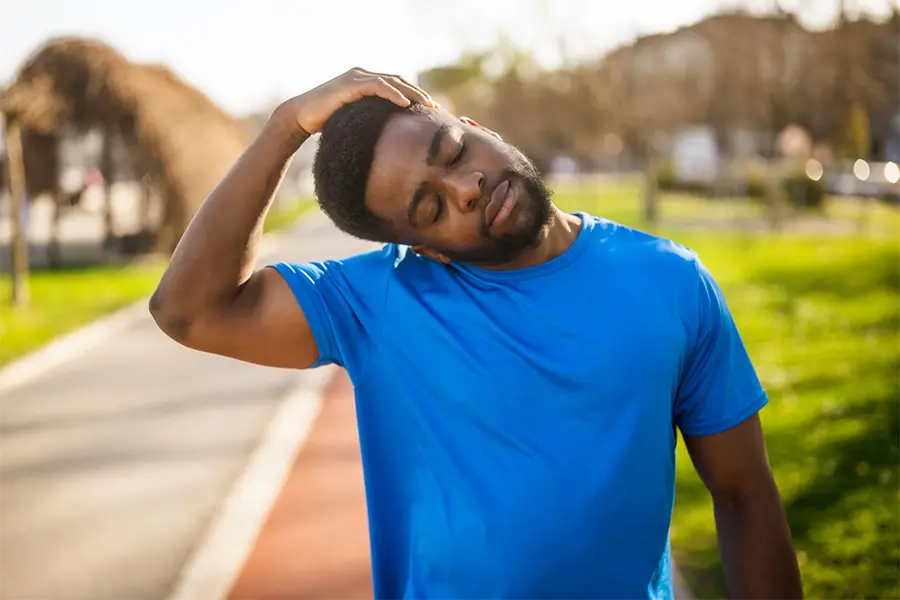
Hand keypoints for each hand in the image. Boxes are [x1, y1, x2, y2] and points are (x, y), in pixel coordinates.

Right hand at [274, 67, 437, 134]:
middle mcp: (362, 75)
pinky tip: (405, 104)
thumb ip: (370, 121)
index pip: (396, 85)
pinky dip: (393, 94)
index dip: (414, 95)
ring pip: (391, 82)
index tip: (430, 110)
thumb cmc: (326, 123)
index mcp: (364, 82)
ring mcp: (356, 77)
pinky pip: (377, 86)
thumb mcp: (354, 121)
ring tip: (426, 105)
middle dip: (418, 94)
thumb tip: (388, 140)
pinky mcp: (350, 83)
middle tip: (435, 107)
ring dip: (411, 93)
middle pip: (398, 81)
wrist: (301, 118)